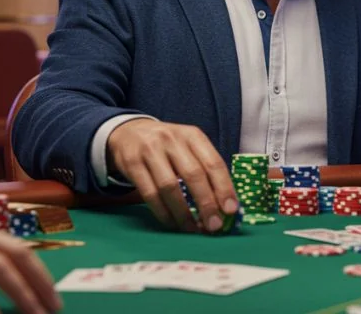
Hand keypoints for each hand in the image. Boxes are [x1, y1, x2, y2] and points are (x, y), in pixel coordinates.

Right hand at [107, 119, 237, 232]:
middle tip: (214, 225)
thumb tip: (225, 204)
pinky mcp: (132, 164)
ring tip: (193, 229)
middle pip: (193, 174)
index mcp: (192, 135)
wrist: (129, 132)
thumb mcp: (188, 146)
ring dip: (183, 213)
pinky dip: (163, 212)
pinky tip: (173, 223)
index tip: (231, 210)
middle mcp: (172, 140)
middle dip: (206, 203)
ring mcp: (150, 151)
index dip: (224, 188)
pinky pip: (150, 194)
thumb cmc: (168, 146)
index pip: (213, 162)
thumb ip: (205, 169)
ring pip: (170, 187)